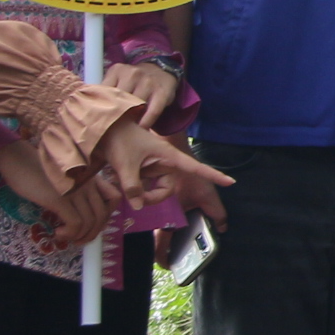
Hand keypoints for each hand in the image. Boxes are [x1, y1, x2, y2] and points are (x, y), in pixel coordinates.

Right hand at [0, 136, 109, 251]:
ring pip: (90, 222)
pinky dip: (69, 233)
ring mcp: (75, 189)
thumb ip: (79, 190)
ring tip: (66, 237)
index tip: (91, 225)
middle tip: (78, 239)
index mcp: (90, 176)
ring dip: (79, 236)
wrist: (18, 159)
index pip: (114, 198)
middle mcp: (87, 182)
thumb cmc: (38, 171)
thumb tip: (86, 218)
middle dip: (92, 233)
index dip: (105, 216)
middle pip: (102, 214)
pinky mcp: (60, 198)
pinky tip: (58, 232)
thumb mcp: (66, 179)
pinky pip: (75, 223)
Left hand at [95, 118, 230, 222]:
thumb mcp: (126, 164)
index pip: (196, 167)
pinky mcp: (142, 168)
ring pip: (152, 189)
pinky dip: (131, 186)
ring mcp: (152, 166)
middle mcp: (163, 162)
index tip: (230, 182)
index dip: (213, 175)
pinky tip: (119, 178)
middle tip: (133, 197)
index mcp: (168, 157)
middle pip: (165, 189)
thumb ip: (132, 188)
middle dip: (151, 197)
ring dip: (138, 190)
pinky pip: (142, 184)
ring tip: (121, 180)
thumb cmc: (119, 139)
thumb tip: (138, 207)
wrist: (104, 127)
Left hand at [101, 61, 180, 128]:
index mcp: (117, 70)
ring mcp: (148, 82)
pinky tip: (141, 129)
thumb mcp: (117, 78)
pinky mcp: (162, 92)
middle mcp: (133, 74)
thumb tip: (88, 109)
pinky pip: (152, 112)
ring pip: (135, 106)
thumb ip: (104, 90)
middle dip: (115, 116)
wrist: (160, 70)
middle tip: (111, 130)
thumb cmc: (133, 81)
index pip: (104, 91)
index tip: (97, 120)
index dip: (100, 107)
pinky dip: (146, 122)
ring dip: (131, 121)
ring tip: (125, 132)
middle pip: (120, 101)